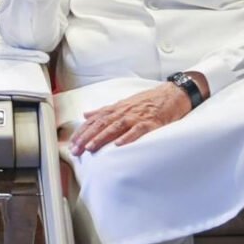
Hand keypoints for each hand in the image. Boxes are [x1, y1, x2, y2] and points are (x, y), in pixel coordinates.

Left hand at [69, 83, 191, 155]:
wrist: (172, 94)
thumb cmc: (148, 101)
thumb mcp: (123, 104)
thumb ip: (104, 111)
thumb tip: (85, 115)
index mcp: (116, 109)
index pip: (95, 120)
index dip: (82, 132)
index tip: (72, 143)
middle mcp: (124, 112)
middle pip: (101, 124)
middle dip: (87, 137)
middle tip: (76, 150)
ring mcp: (137, 117)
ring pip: (115, 127)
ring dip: (102, 138)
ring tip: (90, 148)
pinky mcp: (151, 122)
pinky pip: (138, 130)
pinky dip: (128, 137)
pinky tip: (119, 144)